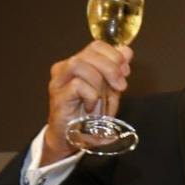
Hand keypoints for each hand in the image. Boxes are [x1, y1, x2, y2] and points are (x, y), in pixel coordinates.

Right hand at [43, 41, 132, 163]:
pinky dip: (92, 96)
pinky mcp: (58, 96)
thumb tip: (127, 51)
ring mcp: (59, 82)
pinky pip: (78, 85)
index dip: (114, 56)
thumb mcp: (109, 91)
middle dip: (111, 68)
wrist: (72, 139)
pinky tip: (92, 108)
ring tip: (104, 98)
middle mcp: (65, 69)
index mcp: (78, 64)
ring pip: (80, 65)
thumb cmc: (89, 115)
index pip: (96, 46)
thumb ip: (117, 71)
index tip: (126, 72)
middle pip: (89, 53)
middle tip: (121, 86)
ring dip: (100, 81)